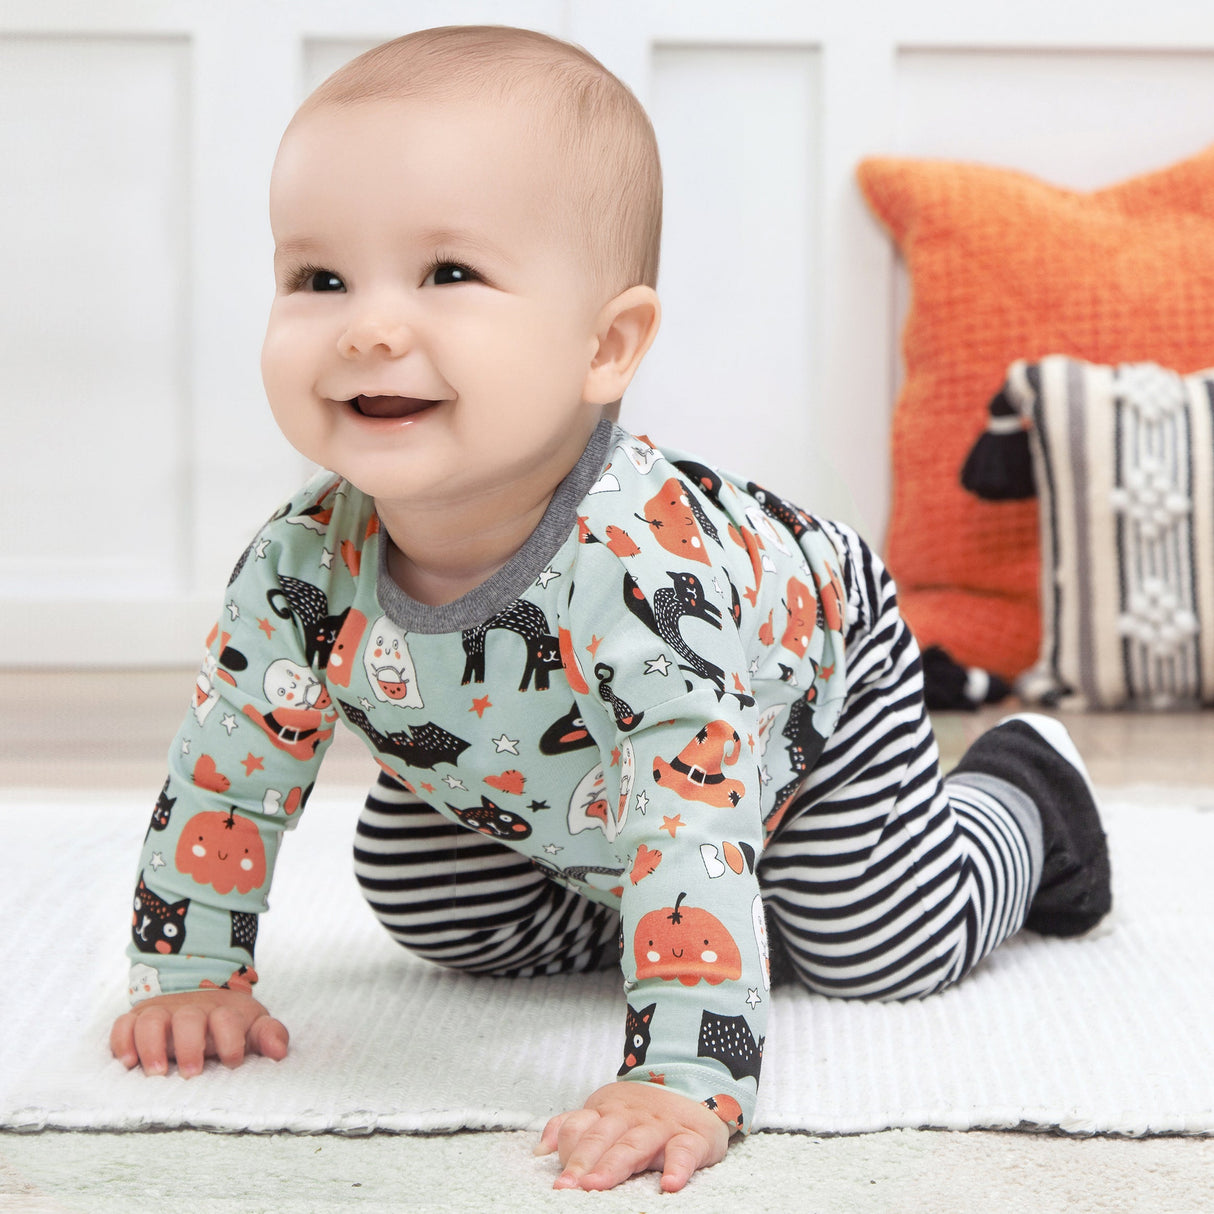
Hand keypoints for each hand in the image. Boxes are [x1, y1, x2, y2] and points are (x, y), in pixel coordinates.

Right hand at [110, 988, 288, 1077]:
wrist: (201, 993)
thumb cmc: (229, 1022)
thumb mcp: (253, 1025)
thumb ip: (269, 1035)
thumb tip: (280, 1053)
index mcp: (222, 1013)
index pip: (227, 1019)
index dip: (231, 1040)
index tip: (233, 1063)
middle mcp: (190, 1011)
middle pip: (188, 1019)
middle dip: (189, 1045)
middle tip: (192, 1074)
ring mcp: (162, 1014)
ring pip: (151, 1019)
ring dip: (151, 1044)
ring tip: (156, 1073)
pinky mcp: (138, 1019)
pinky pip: (123, 1024)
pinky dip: (122, 1041)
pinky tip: (127, 1062)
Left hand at [535, 1081, 730, 1191]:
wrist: (694, 1085)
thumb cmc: (643, 1111)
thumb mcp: (605, 1112)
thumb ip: (572, 1127)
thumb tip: (539, 1150)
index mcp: (607, 1112)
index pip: (579, 1126)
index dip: (566, 1149)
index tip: (558, 1178)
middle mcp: (631, 1117)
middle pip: (602, 1138)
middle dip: (582, 1161)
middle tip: (568, 1186)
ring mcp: (661, 1126)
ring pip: (635, 1144)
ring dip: (615, 1165)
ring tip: (598, 1185)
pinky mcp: (692, 1137)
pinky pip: (685, 1151)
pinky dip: (678, 1166)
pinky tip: (670, 1184)